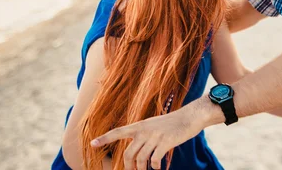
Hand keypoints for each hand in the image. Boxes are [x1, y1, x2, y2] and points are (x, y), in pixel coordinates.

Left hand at [91, 100, 215, 169]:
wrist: (189, 117)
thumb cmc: (171, 124)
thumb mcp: (153, 126)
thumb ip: (142, 136)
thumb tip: (135, 155)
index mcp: (139, 125)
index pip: (118, 132)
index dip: (105, 138)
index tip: (92, 144)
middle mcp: (144, 130)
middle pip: (129, 154)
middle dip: (129, 168)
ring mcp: (155, 136)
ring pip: (140, 159)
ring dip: (142, 169)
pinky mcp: (165, 142)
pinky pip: (154, 160)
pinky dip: (155, 167)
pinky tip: (159, 168)